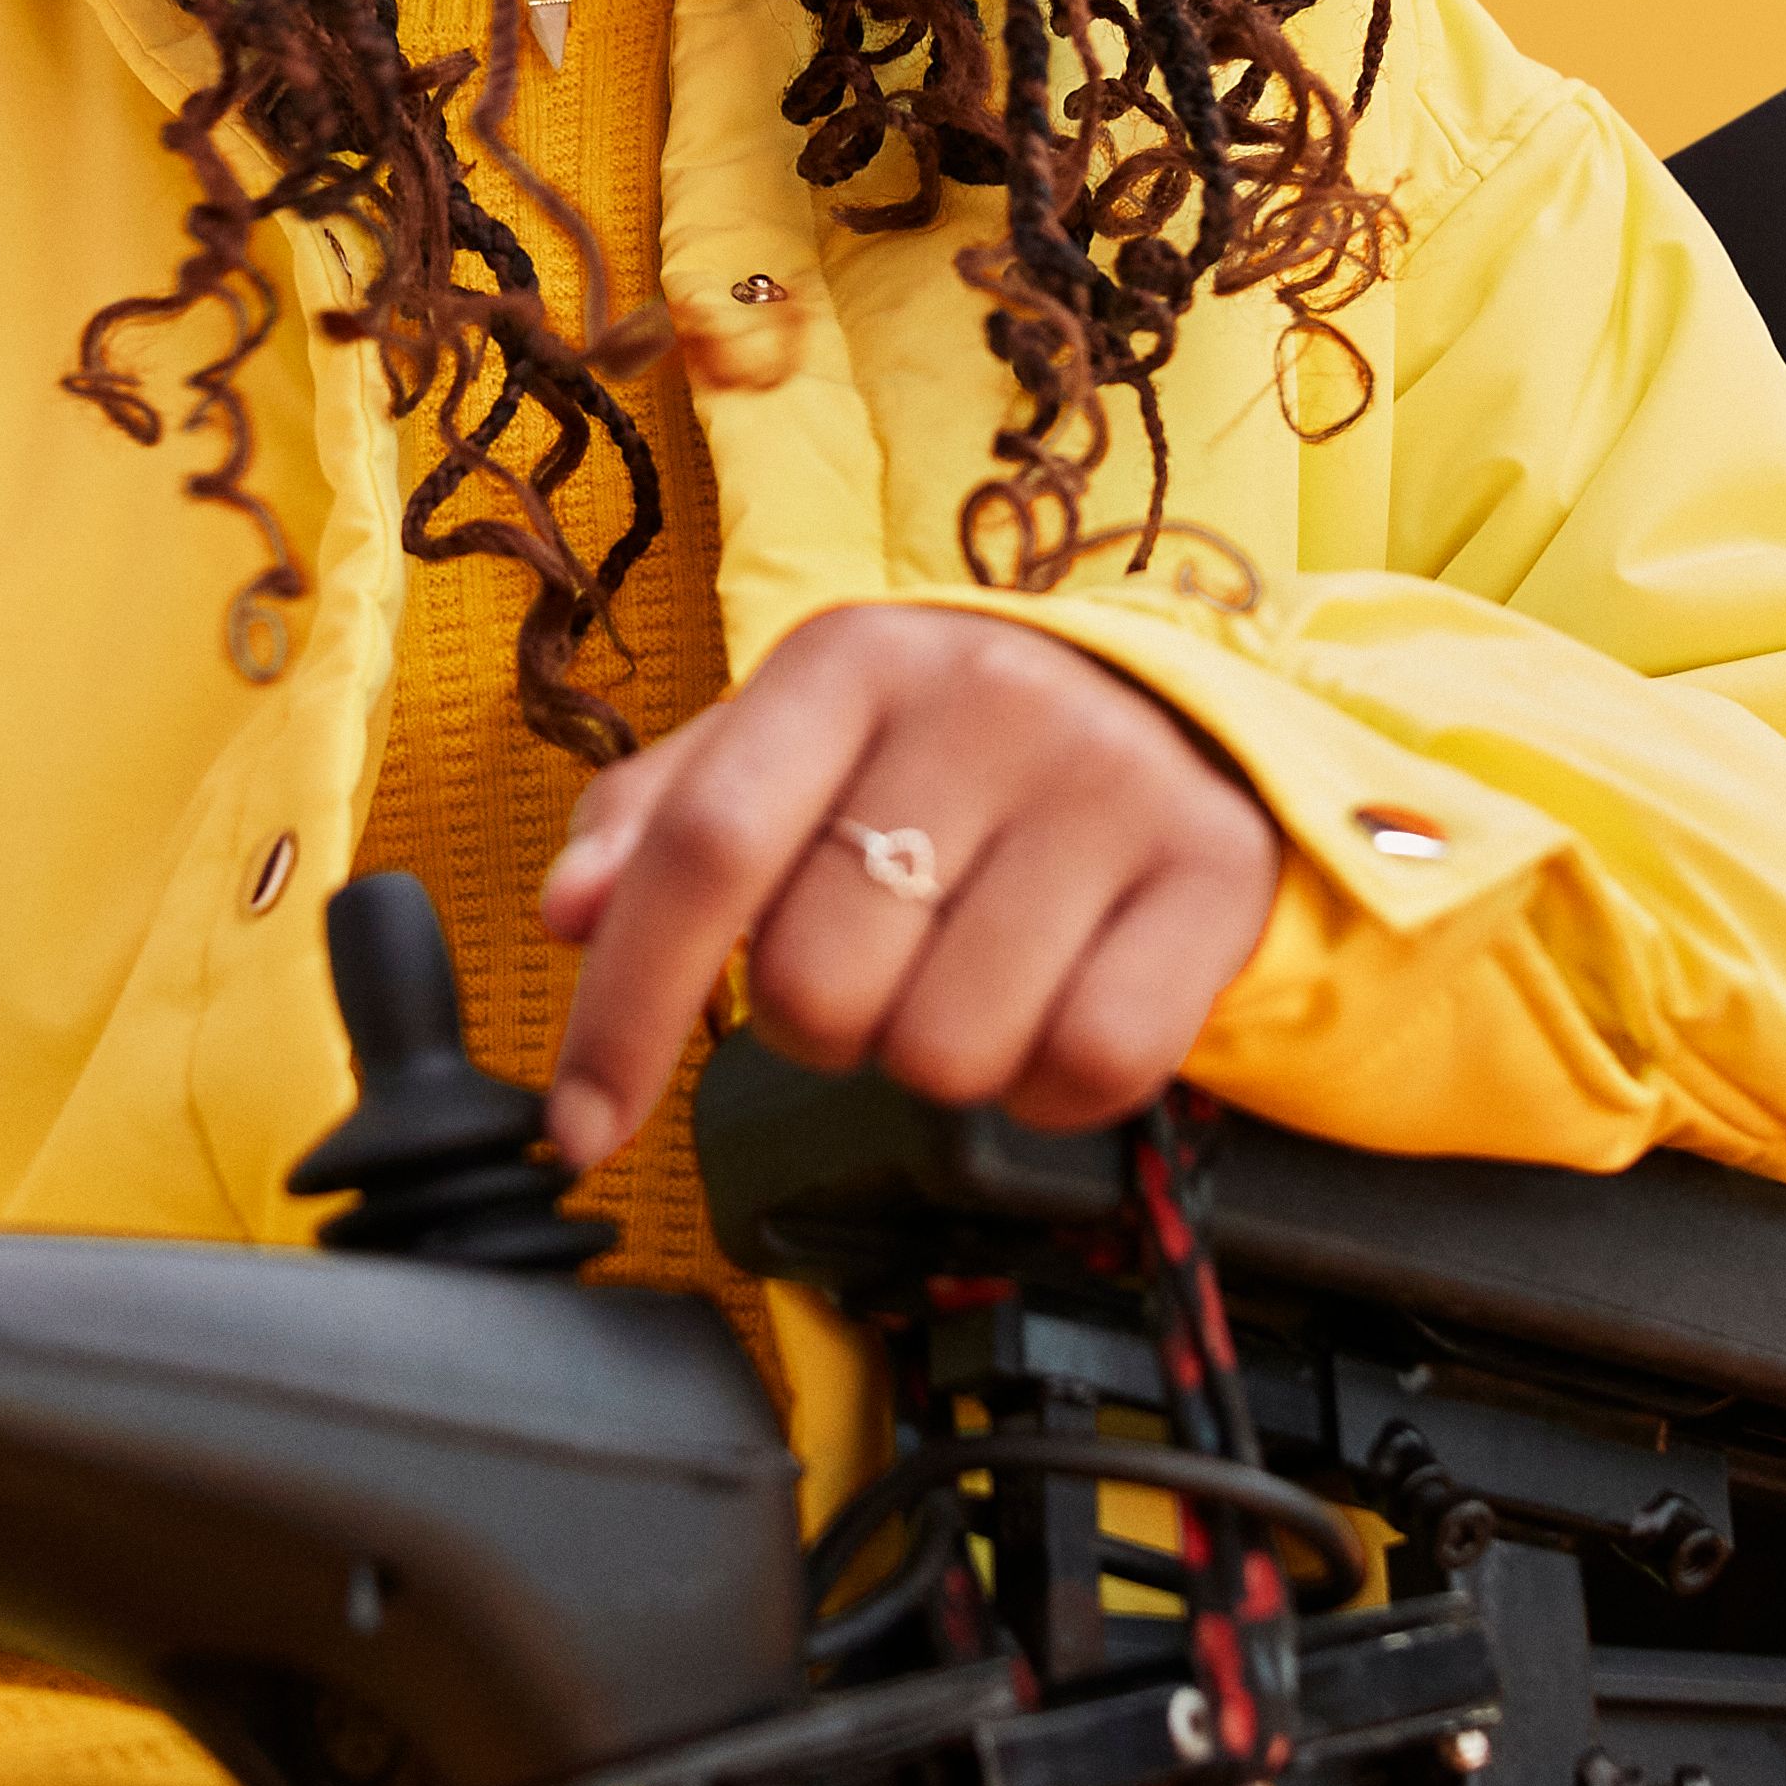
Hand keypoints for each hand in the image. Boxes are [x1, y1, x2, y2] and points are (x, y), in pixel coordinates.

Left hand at [535, 605, 1281, 1166]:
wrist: (1163, 715)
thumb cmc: (936, 757)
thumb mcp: (788, 751)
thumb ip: (659, 823)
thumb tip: (569, 910)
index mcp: (851, 661)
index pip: (703, 847)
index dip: (625, 1006)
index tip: (580, 1125)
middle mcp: (987, 698)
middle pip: (815, 982)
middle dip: (817, 1022)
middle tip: (877, 963)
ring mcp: (1111, 781)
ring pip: (944, 1050)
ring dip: (932, 1058)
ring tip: (967, 972)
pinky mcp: (1215, 868)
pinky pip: (1089, 1067)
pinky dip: (1049, 1088)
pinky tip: (1050, 1010)